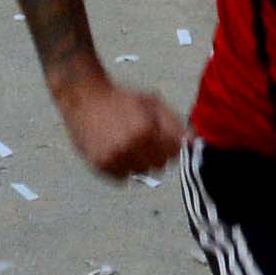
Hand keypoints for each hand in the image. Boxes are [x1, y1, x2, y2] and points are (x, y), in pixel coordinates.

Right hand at [50, 71, 183, 178]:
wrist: (83, 96)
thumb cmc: (120, 97)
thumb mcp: (151, 102)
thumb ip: (173, 123)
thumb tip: (192, 142)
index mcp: (145, 131)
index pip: (173, 154)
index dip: (170, 144)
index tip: (160, 135)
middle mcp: (129, 148)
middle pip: (158, 166)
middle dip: (156, 153)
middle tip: (143, 138)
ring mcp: (113, 159)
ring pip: (141, 173)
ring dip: (139, 162)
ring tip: (128, 143)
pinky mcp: (99, 166)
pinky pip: (122, 178)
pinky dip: (122, 168)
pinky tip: (116, 150)